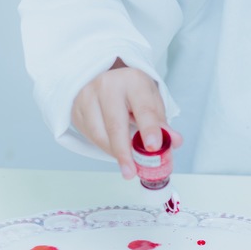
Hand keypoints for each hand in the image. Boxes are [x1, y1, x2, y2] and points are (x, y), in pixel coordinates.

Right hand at [71, 59, 180, 179]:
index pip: (143, 108)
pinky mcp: (76, 109)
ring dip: (114, 153)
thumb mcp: (151, 101)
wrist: (107, 78)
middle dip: (124, 151)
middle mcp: (107, 85)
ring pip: (99, 134)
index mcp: (132, 80)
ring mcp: (87, 96)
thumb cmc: (132, 92)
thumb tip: (174, 141)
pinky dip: (104, 147)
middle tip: (132, 171)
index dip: (149, 129)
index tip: (153, 147)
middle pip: (115, 124)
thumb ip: (161, 123)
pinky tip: (114, 149)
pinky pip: (90, 136)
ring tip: (128, 164)